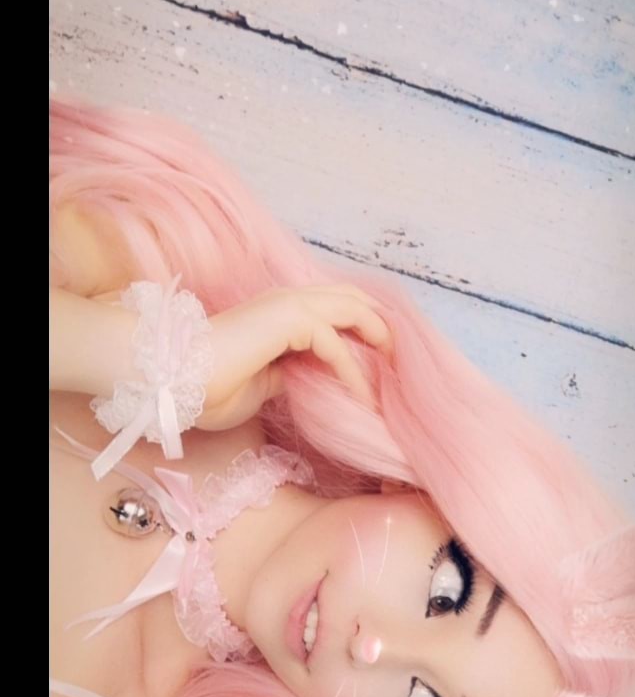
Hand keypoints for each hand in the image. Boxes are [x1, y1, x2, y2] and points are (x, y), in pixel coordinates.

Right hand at [198, 283, 393, 431]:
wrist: (173, 382)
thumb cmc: (206, 388)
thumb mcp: (262, 385)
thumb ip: (289, 375)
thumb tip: (312, 380)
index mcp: (280, 312)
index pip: (334, 308)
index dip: (361, 330)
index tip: (381, 363)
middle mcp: (287, 300)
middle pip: (352, 298)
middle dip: (380, 326)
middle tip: (398, 361)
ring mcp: (288, 305)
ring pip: (352, 308)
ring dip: (377, 341)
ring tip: (392, 375)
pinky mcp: (288, 319)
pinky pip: (335, 342)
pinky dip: (352, 371)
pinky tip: (361, 398)